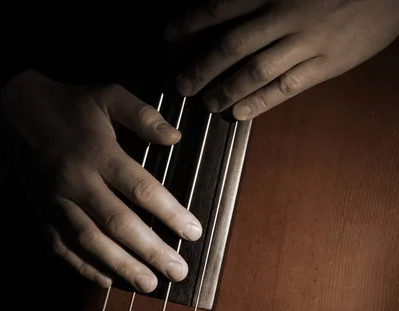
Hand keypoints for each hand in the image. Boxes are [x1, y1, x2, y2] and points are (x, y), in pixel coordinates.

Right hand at [0, 70, 201, 290]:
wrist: (13, 112)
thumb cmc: (69, 106)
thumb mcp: (107, 96)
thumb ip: (143, 115)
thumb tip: (175, 138)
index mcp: (98, 153)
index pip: (140, 188)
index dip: (169, 213)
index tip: (193, 232)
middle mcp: (77, 181)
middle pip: (118, 222)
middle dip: (150, 250)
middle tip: (177, 272)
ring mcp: (57, 202)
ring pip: (91, 241)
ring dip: (121, 266)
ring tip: (149, 284)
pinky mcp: (42, 215)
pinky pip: (63, 248)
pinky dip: (85, 267)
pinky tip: (108, 282)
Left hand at [166, 0, 398, 118]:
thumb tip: (228, 12)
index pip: (222, 7)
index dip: (192, 23)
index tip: (170, 38)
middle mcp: (286, 14)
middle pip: (232, 44)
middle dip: (202, 66)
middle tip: (182, 85)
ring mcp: (306, 42)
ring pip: (256, 70)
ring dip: (227, 89)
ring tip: (207, 103)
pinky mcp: (326, 64)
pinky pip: (286, 87)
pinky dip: (260, 102)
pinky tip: (239, 113)